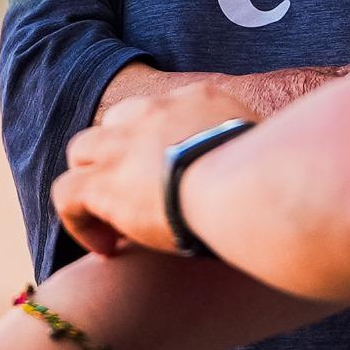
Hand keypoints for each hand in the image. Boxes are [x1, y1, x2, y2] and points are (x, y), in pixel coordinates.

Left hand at [55, 82, 258, 255]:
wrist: (241, 187)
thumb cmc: (270, 175)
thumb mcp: (270, 145)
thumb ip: (260, 145)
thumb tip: (280, 158)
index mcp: (197, 99)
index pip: (162, 110)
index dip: (158, 144)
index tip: (170, 176)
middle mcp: (154, 111)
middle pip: (116, 121)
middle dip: (117, 153)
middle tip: (134, 193)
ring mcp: (123, 144)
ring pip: (82, 151)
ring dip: (91, 181)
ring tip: (109, 219)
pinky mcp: (103, 183)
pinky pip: (68, 196)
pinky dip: (80, 222)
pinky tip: (106, 250)